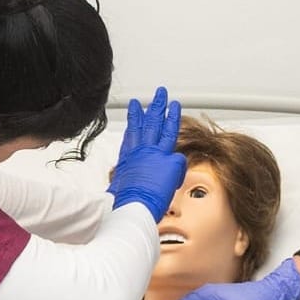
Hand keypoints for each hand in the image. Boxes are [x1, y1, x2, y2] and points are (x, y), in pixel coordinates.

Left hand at [107, 87, 185, 220]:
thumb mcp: (174, 180)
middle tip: (160, 93)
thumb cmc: (154, 198)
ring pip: (137, 128)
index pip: (169, 130)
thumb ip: (175, 167)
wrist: (136, 206)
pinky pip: (127, 140)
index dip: (172, 117)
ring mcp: (134, 155)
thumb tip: (174, 164)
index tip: (174, 105)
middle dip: (158, 106)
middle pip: (154, 123)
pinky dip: (128, 131)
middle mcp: (148, 151)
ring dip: (138, 114)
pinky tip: (129, 127)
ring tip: (137, 102)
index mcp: (163, 155)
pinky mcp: (124, 162)